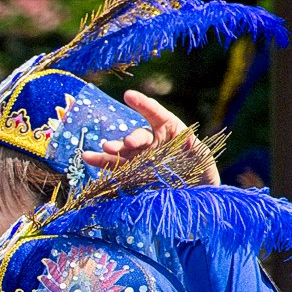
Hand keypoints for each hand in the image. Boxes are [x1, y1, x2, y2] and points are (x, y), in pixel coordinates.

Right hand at [82, 90, 219, 184]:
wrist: (194, 195)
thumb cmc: (202, 172)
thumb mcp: (202, 157)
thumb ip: (193, 147)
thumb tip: (188, 139)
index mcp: (170, 132)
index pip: (156, 115)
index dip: (143, 105)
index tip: (129, 96)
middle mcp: (153, 143)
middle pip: (138, 136)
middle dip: (129, 139)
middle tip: (125, 144)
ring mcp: (140, 159)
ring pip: (122, 151)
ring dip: (110, 150)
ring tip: (97, 151)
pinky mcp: (132, 174)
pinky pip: (115, 167)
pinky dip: (101, 163)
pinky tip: (88, 158)